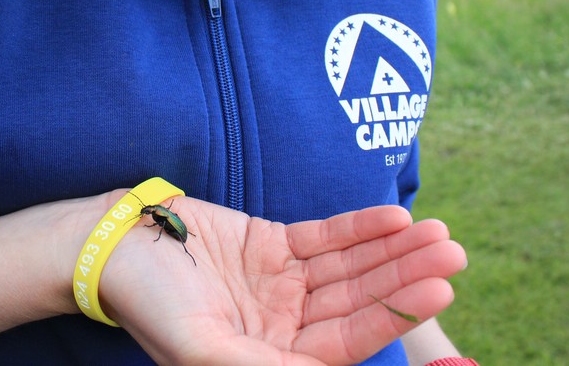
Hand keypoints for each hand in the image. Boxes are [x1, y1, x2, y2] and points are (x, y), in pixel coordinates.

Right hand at [100, 202, 465, 365]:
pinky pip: (325, 237)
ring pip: (350, 267)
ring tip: (438, 231)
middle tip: (454, 251)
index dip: (394, 313)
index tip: (438, 287)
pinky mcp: (272, 244)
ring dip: (393, 249)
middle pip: (359, 299)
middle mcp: (285, 324)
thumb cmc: (150, 305)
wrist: (115, 246)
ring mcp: (282, 283)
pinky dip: (359, 228)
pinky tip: (393, 217)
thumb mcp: (203, 349)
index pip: (349, 339)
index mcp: (273, 358)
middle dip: (406, 276)